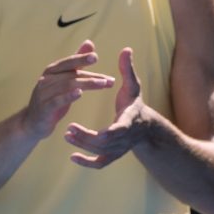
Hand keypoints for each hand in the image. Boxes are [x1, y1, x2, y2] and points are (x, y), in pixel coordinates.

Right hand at [22, 40, 115, 139]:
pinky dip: (68, 96)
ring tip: (102, 85)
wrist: (33, 122)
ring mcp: (44, 93)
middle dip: (91, 76)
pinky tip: (79, 94)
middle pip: (71, 75)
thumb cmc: (51, 98)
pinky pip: (57, 100)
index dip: (81, 59)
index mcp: (52, 71)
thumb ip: (76, 62)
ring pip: (67, 86)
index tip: (95, 57)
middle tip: (109, 79)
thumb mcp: (64, 78)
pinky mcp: (44, 108)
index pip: (69, 63)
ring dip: (86, 84)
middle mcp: (46, 79)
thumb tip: (89, 42)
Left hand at [64, 46, 147, 167]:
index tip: (77, 125)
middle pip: (103, 144)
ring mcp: (120, 149)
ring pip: (100, 154)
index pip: (116, 131)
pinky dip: (87, 163)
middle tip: (68, 128)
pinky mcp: (114, 156)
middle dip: (84, 138)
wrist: (146, 127)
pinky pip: (100, 163)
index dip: (98, 132)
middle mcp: (125, 139)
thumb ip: (127, 70)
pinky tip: (72, 157)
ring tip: (67, 135)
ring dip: (83, 147)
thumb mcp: (133, 86)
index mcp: (129, 121)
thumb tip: (126, 49)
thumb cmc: (135, 104)